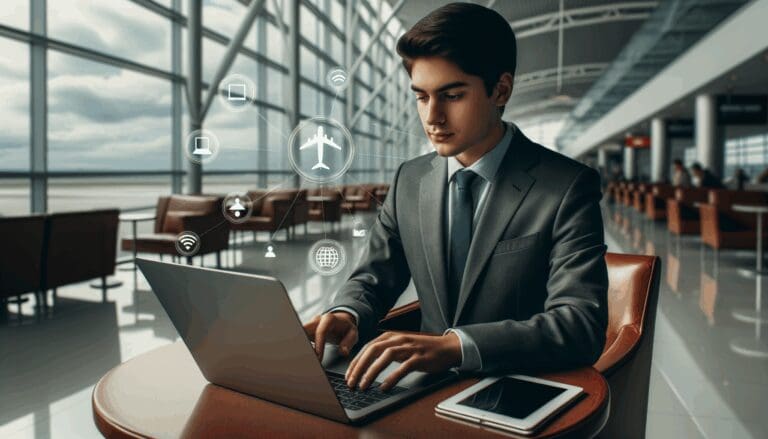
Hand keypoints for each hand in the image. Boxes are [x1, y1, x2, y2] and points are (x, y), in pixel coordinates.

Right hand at [303, 311, 357, 360]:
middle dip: (302, 342)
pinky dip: (301, 347)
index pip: (321, 331)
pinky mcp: (307, 331)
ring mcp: (311, 325)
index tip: (318, 357)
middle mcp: (317, 320)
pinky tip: (304, 356)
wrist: (342, 322)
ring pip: (300, 333)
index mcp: (329, 319)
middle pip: (304, 329)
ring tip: (303, 358)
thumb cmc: (346, 328)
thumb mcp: (353, 334)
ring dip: (300, 345)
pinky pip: (301, 338)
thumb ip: (348, 342)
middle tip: (305, 358)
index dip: (318, 345)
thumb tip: (343, 351)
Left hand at [345, 331, 460, 391]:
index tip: (348, 376)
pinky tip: (384, 387)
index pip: (368, 348)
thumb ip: (385, 351)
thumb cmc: (421, 349)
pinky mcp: (419, 358)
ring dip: (372, 372)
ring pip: (386, 357)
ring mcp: (409, 348)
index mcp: (391, 336)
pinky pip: (403, 367)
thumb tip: (366, 364)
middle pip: (373, 350)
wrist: (446, 348)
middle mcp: (398, 340)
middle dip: (359, 367)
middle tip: (351, 382)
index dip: (356, 362)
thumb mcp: (400, 346)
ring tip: (364, 386)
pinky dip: (392, 377)